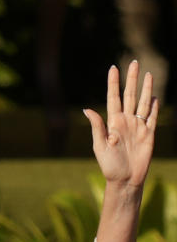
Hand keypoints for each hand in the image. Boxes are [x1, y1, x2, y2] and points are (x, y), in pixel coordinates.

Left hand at [83, 61, 157, 188]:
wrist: (125, 179)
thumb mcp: (100, 145)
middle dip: (132, 79)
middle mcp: (125, 121)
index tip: (113, 67)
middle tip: (135, 62)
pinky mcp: (149, 134)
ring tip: (147, 73)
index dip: (113, 82)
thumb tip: (87, 109)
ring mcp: (138, 126)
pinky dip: (153, 106)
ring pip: (142, 102)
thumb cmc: (109, 165)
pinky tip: (154, 96)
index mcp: (112, 122)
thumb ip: (97, 126)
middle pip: (129, 95)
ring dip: (145, 88)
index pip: (113, 97)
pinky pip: (152, 116)